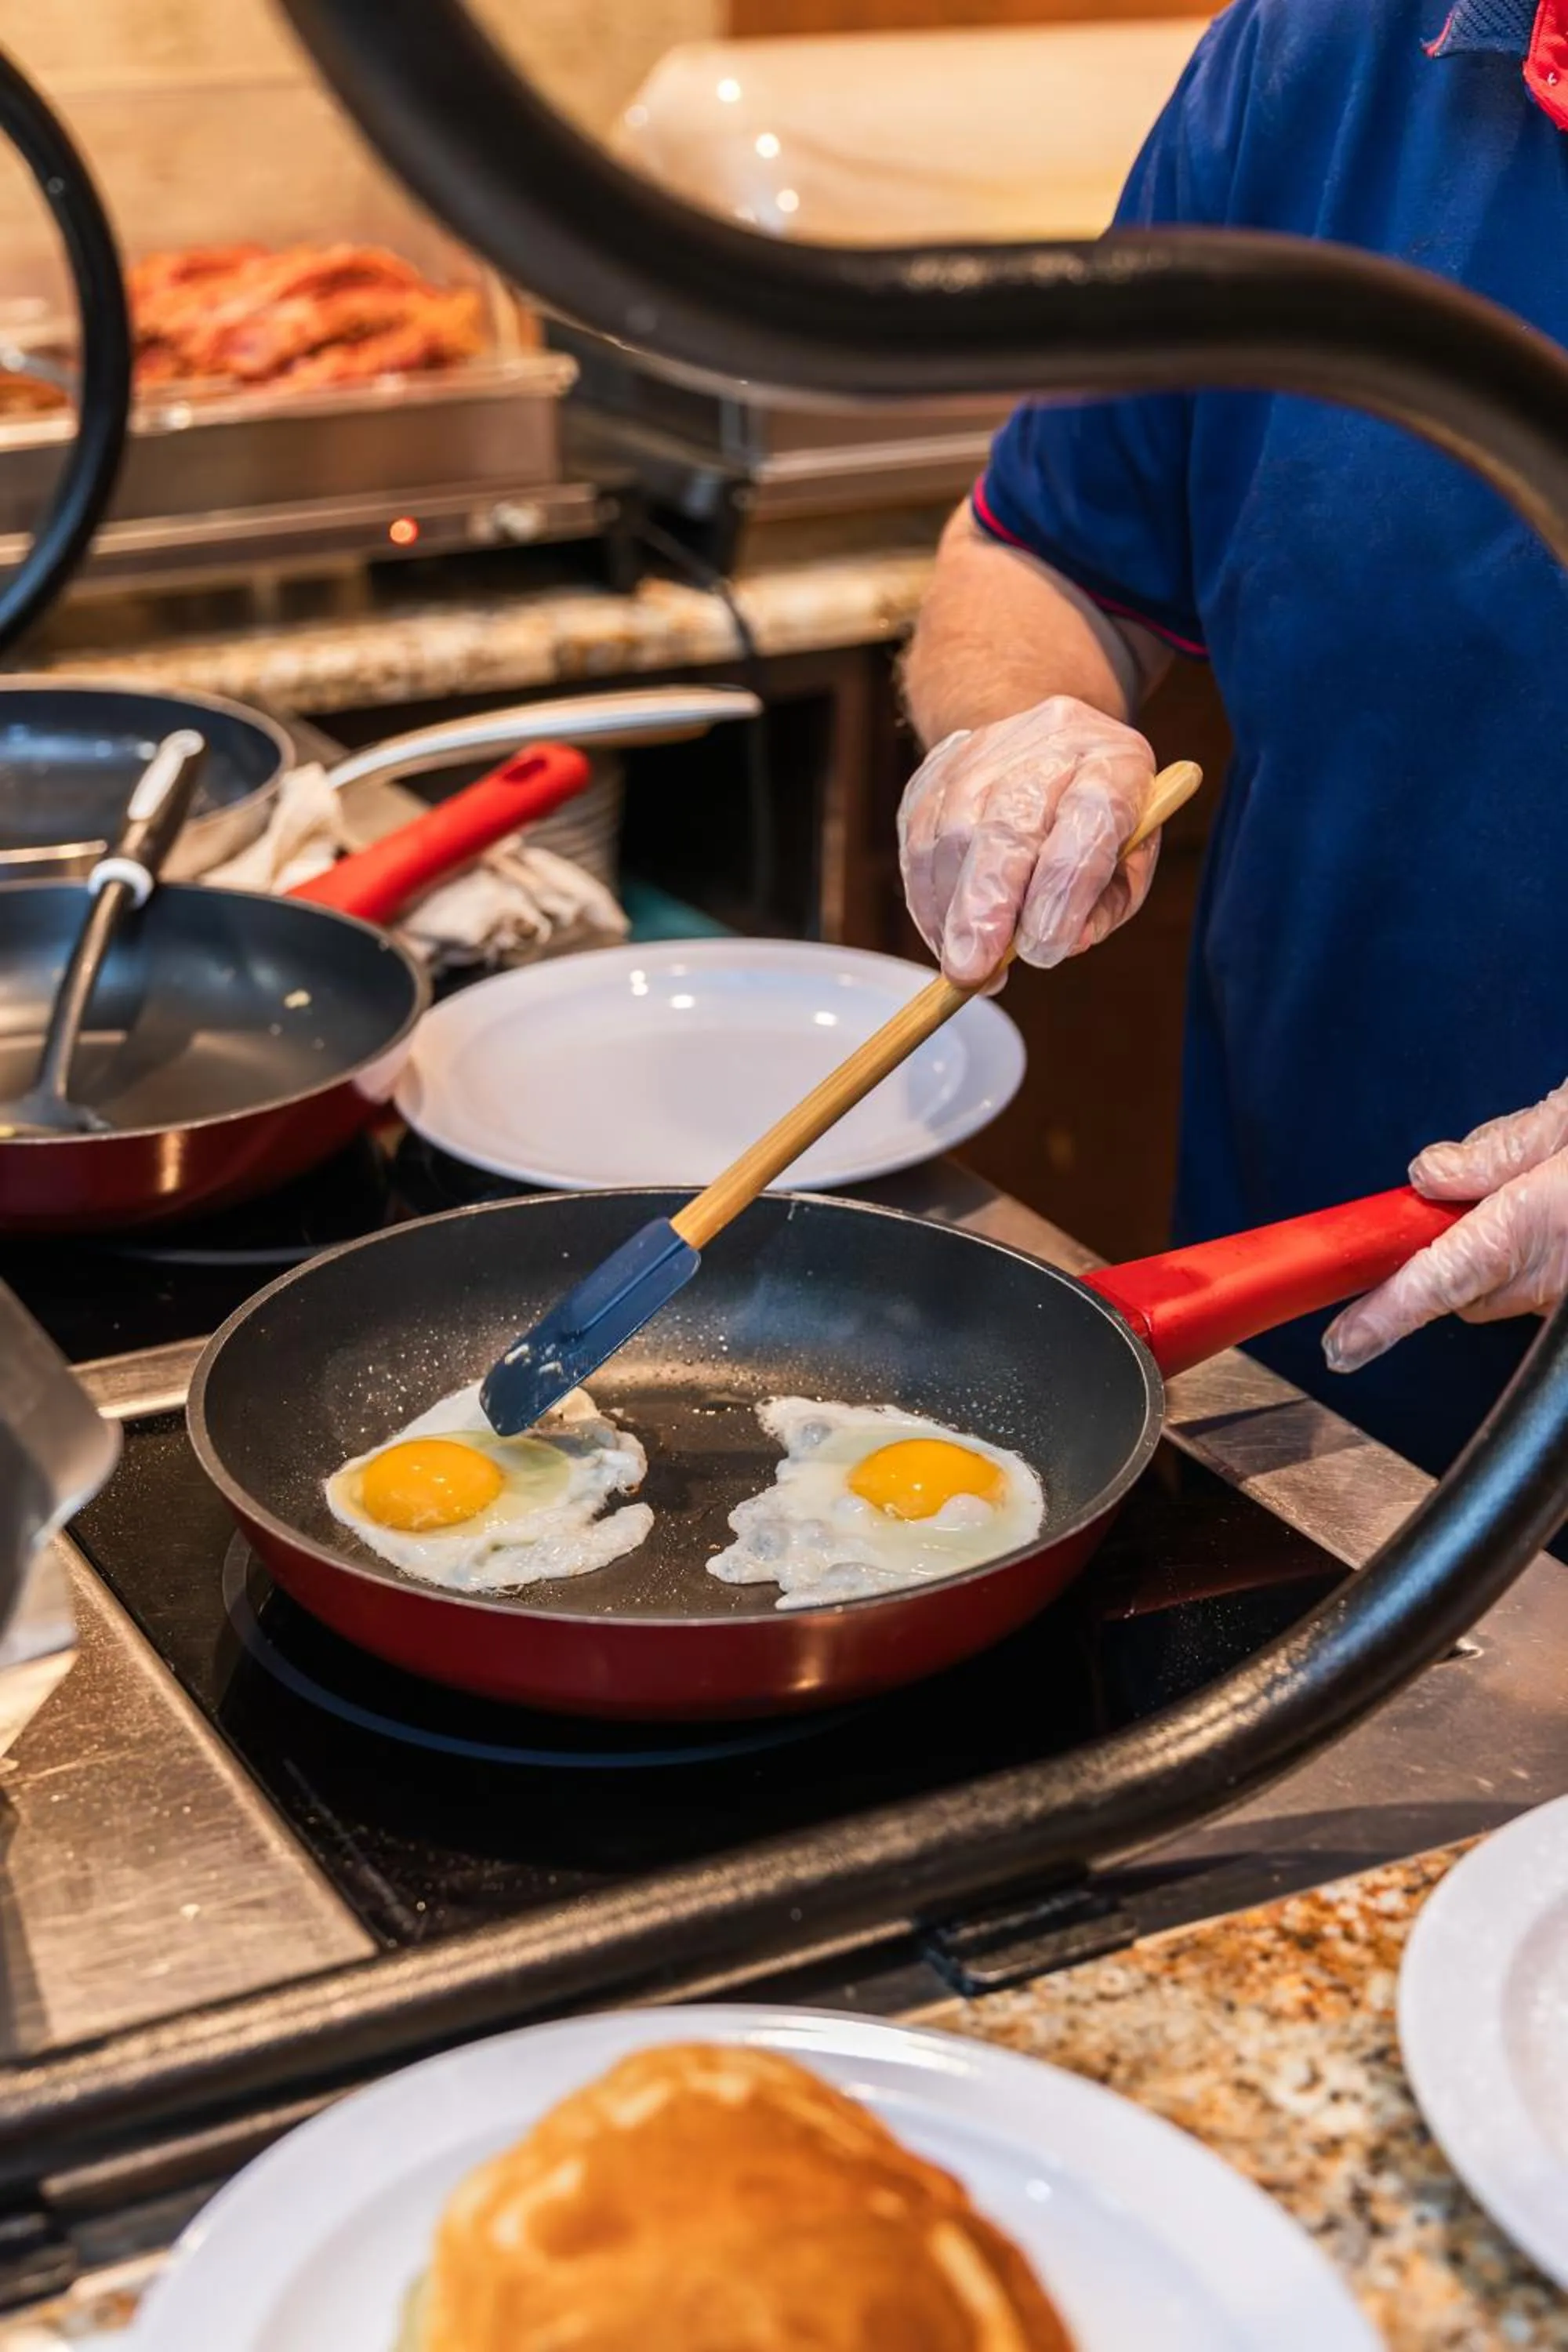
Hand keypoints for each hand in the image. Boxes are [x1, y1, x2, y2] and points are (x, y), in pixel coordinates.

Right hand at [897, 696, 1159, 989]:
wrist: (1050, 746)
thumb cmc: (1096, 822)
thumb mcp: (1128, 865)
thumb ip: (1105, 906)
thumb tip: (1068, 943)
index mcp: (1112, 765)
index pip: (1090, 819)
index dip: (1063, 889)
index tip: (1042, 952)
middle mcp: (1048, 746)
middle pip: (1008, 824)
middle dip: (985, 907)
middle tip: (971, 970)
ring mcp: (984, 752)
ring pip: (952, 833)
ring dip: (951, 913)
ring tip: (964, 965)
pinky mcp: (936, 771)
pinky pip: (918, 840)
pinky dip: (926, 900)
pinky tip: (943, 936)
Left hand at [1324, 1080, 1567, 1372]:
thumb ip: (1499, 1148)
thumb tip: (1429, 1175)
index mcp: (1534, 1223)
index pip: (1439, 1278)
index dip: (1384, 1316)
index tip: (1342, 1346)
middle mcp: (1552, 1274)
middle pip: (1460, 1285)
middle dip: (1443, 1247)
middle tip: (1463, 1188)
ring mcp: (1566, 1294)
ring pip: (1497, 1286)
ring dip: (1490, 1246)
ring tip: (1535, 1182)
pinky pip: (1535, 1283)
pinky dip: (1528, 1251)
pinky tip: (1554, 1208)